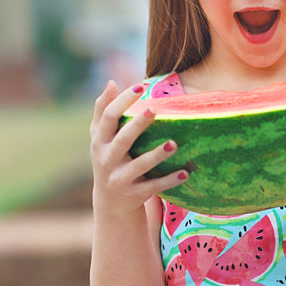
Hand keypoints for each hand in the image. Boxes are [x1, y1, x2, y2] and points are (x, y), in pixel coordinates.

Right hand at [90, 80, 188, 213]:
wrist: (111, 203)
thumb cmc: (109, 159)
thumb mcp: (100, 138)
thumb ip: (103, 111)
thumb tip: (111, 82)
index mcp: (100, 141)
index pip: (108, 117)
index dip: (122, 101)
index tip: (139, 87)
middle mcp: (107, 160)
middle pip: (123, 140)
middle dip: (137, 125)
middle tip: (154, 109)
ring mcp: (121, 178)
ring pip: (140, 166)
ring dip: (157, 155)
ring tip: (174, 144)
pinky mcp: (135, 194)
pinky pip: (154, 187)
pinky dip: (169, 180)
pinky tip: (185, 172)